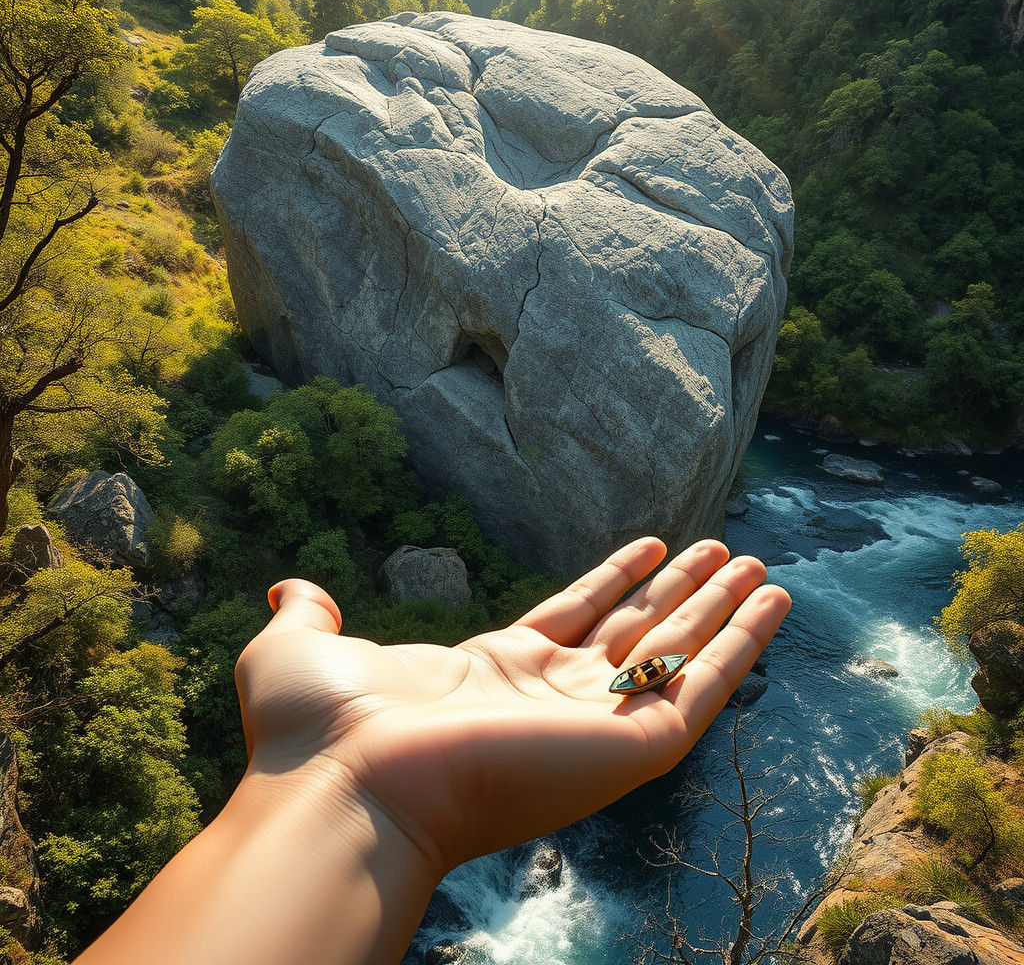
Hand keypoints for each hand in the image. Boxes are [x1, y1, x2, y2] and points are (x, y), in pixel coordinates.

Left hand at [236, 536, 789, 876]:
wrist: (350, 783)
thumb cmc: (322, 727)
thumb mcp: (300, 647)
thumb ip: (308, 610)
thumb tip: (291, 584)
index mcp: (495, 672)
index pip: (574, 618)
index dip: (615, 581)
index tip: (653, 545)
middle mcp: (553, 697)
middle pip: (637, 632)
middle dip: (682, 593)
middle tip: (725, 550)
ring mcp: (596, 722)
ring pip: (678, 653)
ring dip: (722, 610)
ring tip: (757, 564)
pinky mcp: (632, 746)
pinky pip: (704, 685)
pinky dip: (743, 644)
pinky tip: (770, 602)